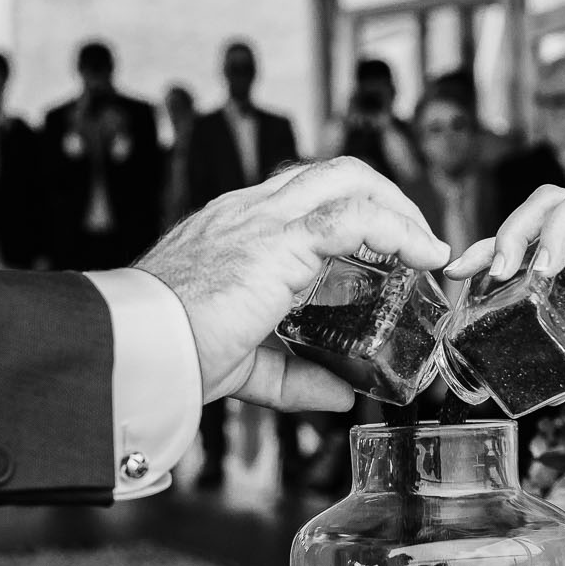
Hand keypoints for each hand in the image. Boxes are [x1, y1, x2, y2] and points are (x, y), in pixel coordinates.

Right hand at [137, 157, 448, 407]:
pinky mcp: (278, 242)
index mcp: (234, 229)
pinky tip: (425, 255)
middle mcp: (249, 211)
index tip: (388, 249)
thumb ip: (294, 377)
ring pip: (349, 179)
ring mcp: (262, 219)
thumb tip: (341, 392)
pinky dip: (398, 230)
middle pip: (334, 172)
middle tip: (418, 244)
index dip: (354, 213)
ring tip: (428, 248)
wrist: (136, 349)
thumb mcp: (244, 366)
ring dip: (399, 208)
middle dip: (387, 198)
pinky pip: (354, 217)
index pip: (303, 195)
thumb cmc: (170, 354)